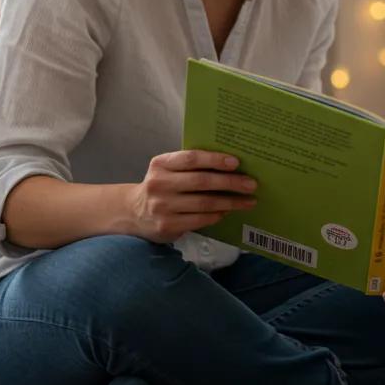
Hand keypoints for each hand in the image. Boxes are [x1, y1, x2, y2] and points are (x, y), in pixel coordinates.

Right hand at [126, 150, 257, 243]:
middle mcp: (159, 184)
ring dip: (230, 202)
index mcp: (161, 164)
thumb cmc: (161, 186)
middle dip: (230, 183)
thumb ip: (191, 166)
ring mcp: (163, 206)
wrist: (133, 212)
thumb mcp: (168, 171)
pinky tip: (228, 212)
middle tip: (251, 184)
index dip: (215, 160)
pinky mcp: (167, 226)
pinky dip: (217, 215)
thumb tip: (231, 166)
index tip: (236, 163)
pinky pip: (200, 220)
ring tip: (248, 201)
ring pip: (204, 203)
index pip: (191, 158)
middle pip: (202, 181)